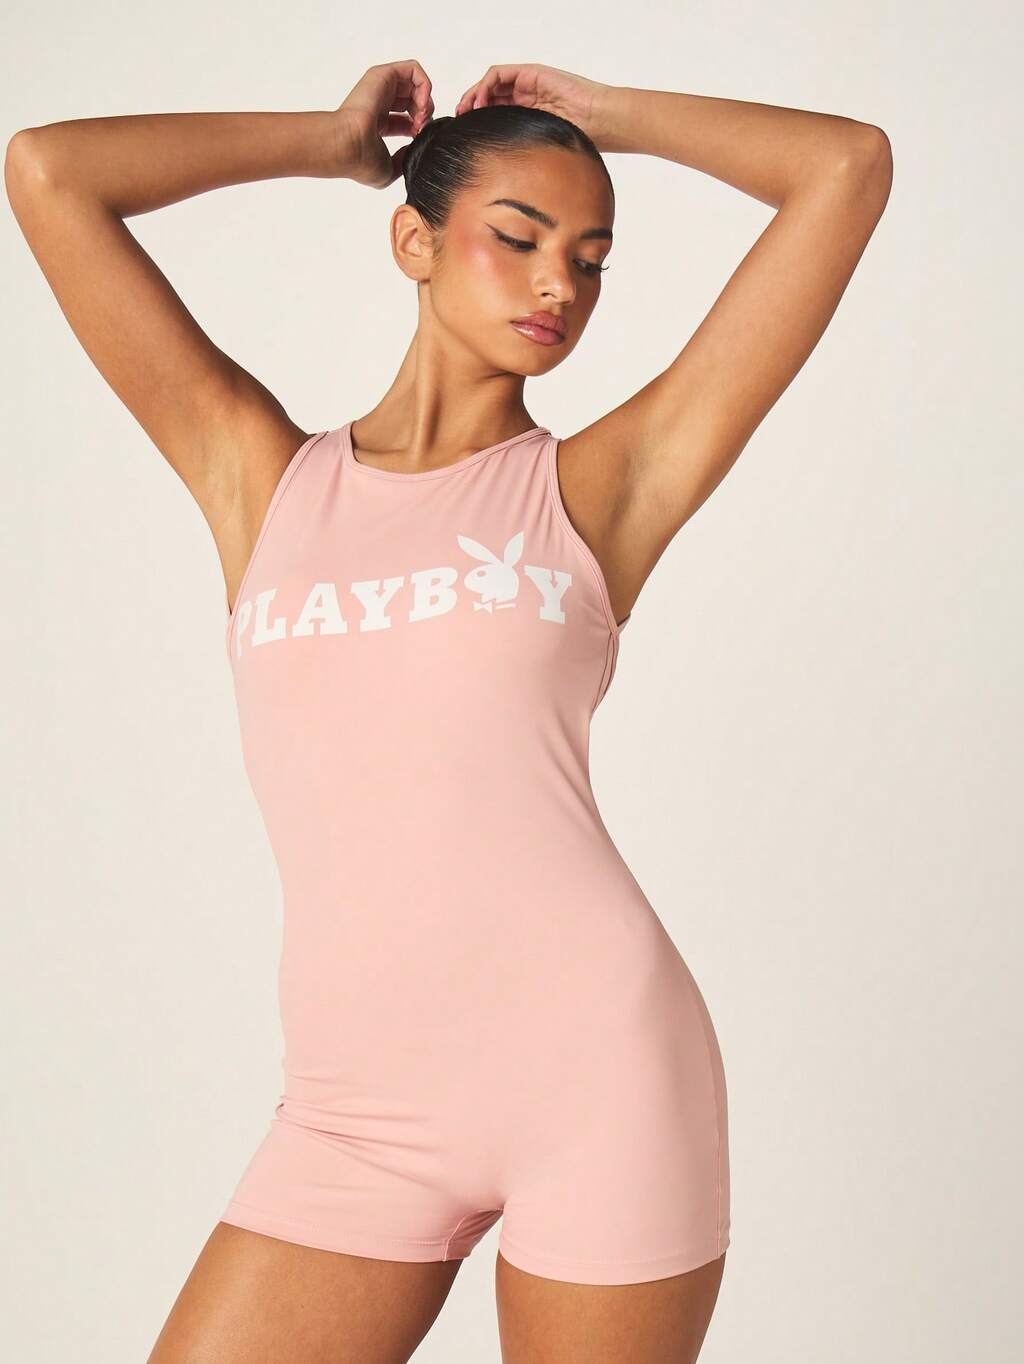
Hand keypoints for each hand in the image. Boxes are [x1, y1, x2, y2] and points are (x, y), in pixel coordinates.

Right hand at [333, 60, 434, 187]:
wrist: (347, 146)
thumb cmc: (361, 161)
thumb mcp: (390, 169)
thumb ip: (404, 159)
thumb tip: (415, 151)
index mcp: (378, 123)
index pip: (407, 120)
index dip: (420, 128)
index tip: (418, 139)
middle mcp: (379, 104)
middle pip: (413, 101)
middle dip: (425, 114)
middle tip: (422, 127)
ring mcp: (380, 88)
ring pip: (415, 84)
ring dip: (426, 100)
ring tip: (422, 115)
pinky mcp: (383, 75)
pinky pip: (413, 69)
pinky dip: (425, 84)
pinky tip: (422, 102)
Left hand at [454, 63, 613, 147]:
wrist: (600, 120)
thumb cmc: (579, 141)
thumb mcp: (540, 153)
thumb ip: (522, 157)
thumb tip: (498, 186)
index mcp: (525, 117)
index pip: (494, 115)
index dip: (477, 123)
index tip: (464, 136)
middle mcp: (524, 99)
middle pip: (488, 98)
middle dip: (470, 108)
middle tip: (459, 122)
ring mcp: (527, 85)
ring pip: (490, 85)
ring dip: (473, 95)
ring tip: (466, 112)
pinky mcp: (530, 73)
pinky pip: (499, 74)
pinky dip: (485, 85)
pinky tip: (480, 102)